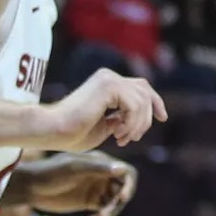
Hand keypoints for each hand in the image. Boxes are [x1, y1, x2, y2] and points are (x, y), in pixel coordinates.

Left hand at [20, 150, 138, 215]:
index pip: (126, 173)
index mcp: (102, 162)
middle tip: (104, 214)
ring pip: (115, 203)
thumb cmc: (51, 172)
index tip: (121, 199)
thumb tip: (122, 169)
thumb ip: (97, 168)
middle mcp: (103, 175)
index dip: (129, 186)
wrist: (31, 187)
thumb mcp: (73, 168)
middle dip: (117, 204)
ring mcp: (97, 189)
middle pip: (123, 190)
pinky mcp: (90, 202)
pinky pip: (104, 211)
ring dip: (110, 213)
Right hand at [34, 71, 165, 152]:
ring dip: (137, 125)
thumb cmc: (72, 133)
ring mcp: (108, 79)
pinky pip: (135, 105)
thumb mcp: (105, 127)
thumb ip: (121, 120)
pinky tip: (118, 134)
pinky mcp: (108, 85)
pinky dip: (131, 123)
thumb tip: (139, 119)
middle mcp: (108, 77)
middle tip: (132, 138)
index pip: (141, 87)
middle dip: (147, 117)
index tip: (163, 118)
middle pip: (145, 91)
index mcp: (107, 84)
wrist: (52, 130)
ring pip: (142, 100)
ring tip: (122, 139)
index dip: (155, 101)